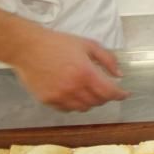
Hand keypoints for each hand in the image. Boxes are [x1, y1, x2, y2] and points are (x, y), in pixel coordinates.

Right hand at [9, 29, 128, 111]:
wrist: (28, 48)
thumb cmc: (59, 43)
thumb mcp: (88, 45)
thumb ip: (107, 59)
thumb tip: (119, 75)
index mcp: (86, 73)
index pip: (109, 92)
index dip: (120, 95)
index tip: (125, 95)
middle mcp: (74, 88)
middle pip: (97, 102)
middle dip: (106, 97)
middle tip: (106, 89)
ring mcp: (59, 96)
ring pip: (83, 108)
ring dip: (91, 102)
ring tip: (90, 91)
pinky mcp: (47, 100)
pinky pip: (67, 109)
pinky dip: (75, 104)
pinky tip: (74, 94)